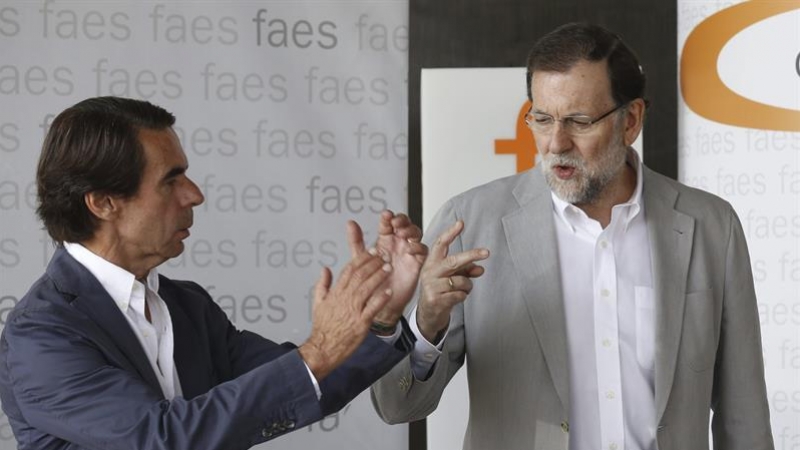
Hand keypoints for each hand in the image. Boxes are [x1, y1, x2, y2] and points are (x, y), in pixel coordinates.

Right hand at [299, 226, 392, 379]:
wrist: (323, 347)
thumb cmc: (323, 326)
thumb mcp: (317, 302)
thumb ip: (322, 284)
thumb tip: (325, 269)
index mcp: (335, 292)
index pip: (349, 270)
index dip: (362, 259)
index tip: (371, 251)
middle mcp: (344, 299)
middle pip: (360, 276)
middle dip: (373, 263)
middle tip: (383, 256)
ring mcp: (353, 310)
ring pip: (367, 288)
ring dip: (379, 276)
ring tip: (388, 268)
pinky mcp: (361, 323)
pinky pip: (373, 308)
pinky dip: (381, 299)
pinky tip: (389, 291)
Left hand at [349, 211, 427, 328]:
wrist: (379, 302)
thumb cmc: (371, 281)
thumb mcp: (361, 259)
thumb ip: (356, 241)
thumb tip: (350, 223)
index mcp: (385, 241)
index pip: (389, 223)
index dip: (388, 217)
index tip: (385, 216)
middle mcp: (397, 244)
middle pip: (405, 225)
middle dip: (402, 220)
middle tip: (395, 223)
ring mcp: (408, 253)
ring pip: (415, 234)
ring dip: (410, 230)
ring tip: (402, 233)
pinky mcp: (416, 263)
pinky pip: (422, 250)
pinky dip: (418, 247)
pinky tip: (410, 248)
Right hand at [416, 220, 488, 342]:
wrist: (427, 314)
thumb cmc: (440, 290)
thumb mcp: (451, 277)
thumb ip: (465, 270)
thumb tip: (481, 269)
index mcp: (432, 262)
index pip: (440, 244)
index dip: (450, 233)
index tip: (461, 223)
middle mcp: (430, 272)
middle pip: (454, 260)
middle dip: (471, 255)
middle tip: (487, 252)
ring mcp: (431, 286)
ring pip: (462, 281)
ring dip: (467, 286)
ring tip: (461, 290)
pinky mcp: (436, 300)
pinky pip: (461, 295)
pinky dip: (463, 297)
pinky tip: (455, 299)